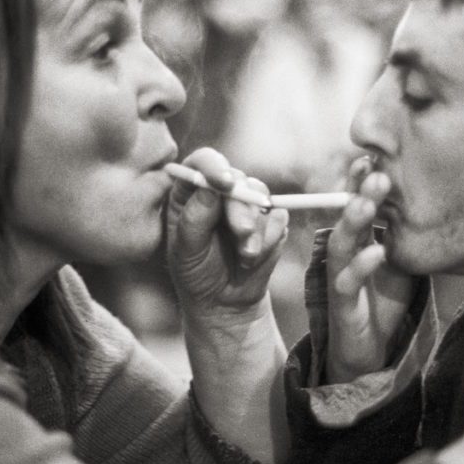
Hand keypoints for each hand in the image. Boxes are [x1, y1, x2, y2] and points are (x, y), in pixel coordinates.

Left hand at [165, 148, 288, 325]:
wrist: (225, 301)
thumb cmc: (196, 273)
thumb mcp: (185, 252)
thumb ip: (194, 220)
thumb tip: (209, 189)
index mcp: (192, 192)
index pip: (203, 162)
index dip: (214, 166)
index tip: (224, 183)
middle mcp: (221, 191)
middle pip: (237, 178)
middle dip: (242, 207)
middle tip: (242, 233)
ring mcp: (248, 204)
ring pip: (261, 196)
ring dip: (256, 230)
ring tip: (245, 257)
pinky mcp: (271, 219)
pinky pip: (278, 218)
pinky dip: (270, 240)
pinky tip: (253, 258)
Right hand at [325, 156, 416, 382]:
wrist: (370, 346)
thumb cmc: (384, 297)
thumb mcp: (401, 258)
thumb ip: (405, 230)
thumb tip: (435, 196)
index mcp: (357, 237)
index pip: (355, 201)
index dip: (360, 179)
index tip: (375, 156)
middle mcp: (344, 251)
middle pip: (346, 214)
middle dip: (358, 191)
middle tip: (377, 172)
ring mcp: (340, 275)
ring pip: (341, 242)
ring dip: (354, 221)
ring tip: (368, 202)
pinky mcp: (342, 302)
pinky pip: (347, 281)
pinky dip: (362, 265)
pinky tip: (378, 251)